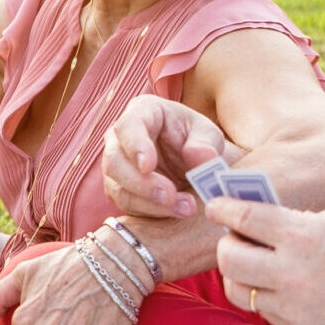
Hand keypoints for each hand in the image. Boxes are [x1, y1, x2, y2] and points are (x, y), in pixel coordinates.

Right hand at [102, 95, 245, 219]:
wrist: (195, 163)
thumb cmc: (198, 140)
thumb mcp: (209, 134)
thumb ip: (206, 143)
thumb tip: (198, 156)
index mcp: (142, 112)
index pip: (128, 126)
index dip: (135, 146)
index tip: (148, 165)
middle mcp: (121, 139)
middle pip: (115, 161)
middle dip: (141, 182)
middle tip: (169, 195)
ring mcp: (117, 166)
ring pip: (118, 187)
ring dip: (150, 202)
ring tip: (185, 208)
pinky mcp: (121, 190)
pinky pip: (127, 204)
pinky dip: (152, 211)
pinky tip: (177, 211)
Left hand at [207, 198, 324, 324]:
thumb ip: (291, 222)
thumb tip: (252, 221)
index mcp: (304, 237)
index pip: (244, 218)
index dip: (223, 209)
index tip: (214, 206)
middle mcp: (292, 273)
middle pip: (228, 258)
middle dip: (226, 243)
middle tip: (235, 236)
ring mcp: (293, 305)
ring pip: (236, 289)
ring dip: (235, 272)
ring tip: (250, 262)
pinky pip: (259, 308)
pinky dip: (258, 293)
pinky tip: (272, 282)